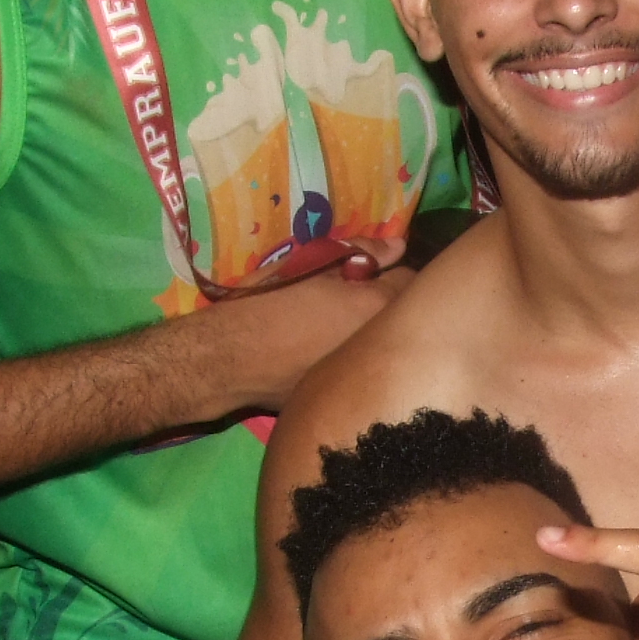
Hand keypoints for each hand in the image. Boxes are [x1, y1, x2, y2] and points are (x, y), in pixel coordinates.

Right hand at [205, 257, 411, 410]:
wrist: (228, 359)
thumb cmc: (266, 303)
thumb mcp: (308, 263)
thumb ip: (359, 251)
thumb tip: (397, 246)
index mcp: (375, 304)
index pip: (410, 280)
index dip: (386, 274)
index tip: (364, 275)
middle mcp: (379, 342)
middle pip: (397, 315)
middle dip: (380, 305)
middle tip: (346, 299)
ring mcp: (364, 372)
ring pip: (379, 343)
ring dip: (365, 333)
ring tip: (330, 328)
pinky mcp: (344, 393)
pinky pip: (358, 367)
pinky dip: (349, 360)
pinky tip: (317, 356)